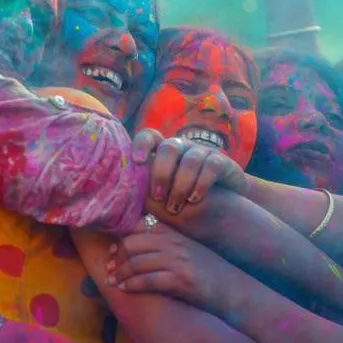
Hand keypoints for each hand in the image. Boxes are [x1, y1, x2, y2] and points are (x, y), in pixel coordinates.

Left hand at [105, 221, 231, 312]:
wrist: (235, 290)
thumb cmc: (210, 272)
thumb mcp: (190, 250)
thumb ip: (168, 243)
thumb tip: (139, 247)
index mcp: (177, 233)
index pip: (141, 225)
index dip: (122, 236)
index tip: (113, 248)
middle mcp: (176, 243)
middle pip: (134, 242)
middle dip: (117, 255)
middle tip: (108, 266)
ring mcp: (179, 261)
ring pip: (137, 261)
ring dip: (120, 272)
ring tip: (112, 281)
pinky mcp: (181, 280)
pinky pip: (148, 280)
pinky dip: (132, 285)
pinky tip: (125, 289)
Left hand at [131, 129, 249, 213]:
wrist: (223, 205)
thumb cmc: (182, 201)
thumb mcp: (162, 196)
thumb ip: (145, 194)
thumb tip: (119, 203)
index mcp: (163, 152)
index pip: (150, 136)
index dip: (142, 144)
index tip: (137, 162)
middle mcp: (182, 147)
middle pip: (169, 147)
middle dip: (161, 173)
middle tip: (158, 197)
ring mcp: (202, 153)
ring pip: (190, 159)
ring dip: (180, 184)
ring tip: (175, 207)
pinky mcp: (221, 162)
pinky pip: (211, 166)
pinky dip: (201, 183)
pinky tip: (194, 199)